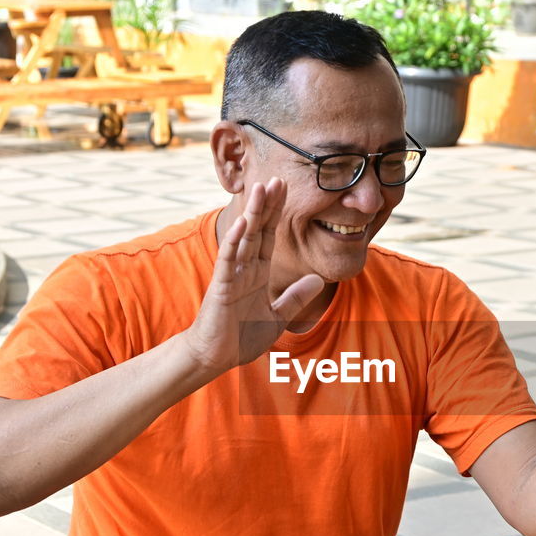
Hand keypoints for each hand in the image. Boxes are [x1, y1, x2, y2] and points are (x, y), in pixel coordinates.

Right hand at [182, 178, 323, 375]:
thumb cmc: (241, 337)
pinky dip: (235, 241)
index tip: (286, 189)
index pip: (269, 237)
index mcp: (257, 273)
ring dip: (252, 214)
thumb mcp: (278, 316)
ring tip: (260, 188)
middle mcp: (244, 269)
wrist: (216, 357)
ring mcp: (232, 275)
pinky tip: (242, 222)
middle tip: (277, 178)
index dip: (277, 214)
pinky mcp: (221, 287)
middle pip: (258, 230)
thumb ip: (296, 298)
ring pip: (244, 238)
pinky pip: (228, 260)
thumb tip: (318, 280)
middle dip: (267, 205)